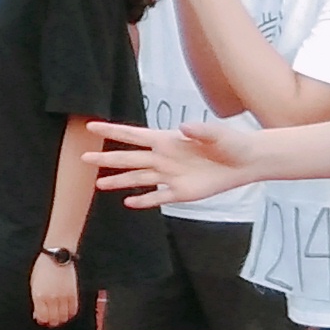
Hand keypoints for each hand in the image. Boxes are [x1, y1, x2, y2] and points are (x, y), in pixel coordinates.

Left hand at [28, 258, 78, 328]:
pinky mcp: (73, 293)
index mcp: (39, 295)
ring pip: (64, 317)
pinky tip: (66, 311)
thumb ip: (36, 300)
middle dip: (51, 322)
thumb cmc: (43, 267)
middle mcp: (51, 298)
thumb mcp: (33, 283)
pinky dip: (70, 313)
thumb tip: (37, 314)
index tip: (42, 320)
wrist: (57, 255)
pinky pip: (73, 310)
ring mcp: (63, 296)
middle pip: (54, 319)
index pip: (42, 317)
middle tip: (50, 320)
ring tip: (58, 316)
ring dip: (61, 319)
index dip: (42, 321)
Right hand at [93, 117, 261, 207]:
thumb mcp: (217, 134)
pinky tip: (128, 202)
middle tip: (84, 158)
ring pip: (138, 178)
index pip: (133, 135)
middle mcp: (163, 158)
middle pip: (129, 158)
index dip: (112, 131)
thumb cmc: (231, 143)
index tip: (91, 127)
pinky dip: (143, 200)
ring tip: (99, 185)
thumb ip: (199, 130)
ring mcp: (169, 176)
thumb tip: (183, 127)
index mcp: (167, 140)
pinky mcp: (179, 192)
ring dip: (118, 181)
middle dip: (106, 158)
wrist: (245, 162)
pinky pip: (157, 197)